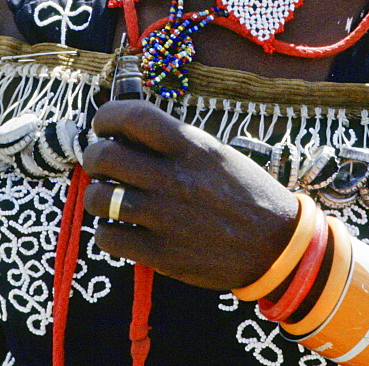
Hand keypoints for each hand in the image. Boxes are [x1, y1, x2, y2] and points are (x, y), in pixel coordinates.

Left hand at [83, 100, 297, 290]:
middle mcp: (174, 177)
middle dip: (93, 156)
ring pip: (98, 198)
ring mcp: (165, 217)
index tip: (103, 124)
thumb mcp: (215, 152)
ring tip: (108, 197)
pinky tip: (120, 228)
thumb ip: (174, 142)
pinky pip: (108, 238)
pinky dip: (106, 231)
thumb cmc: (243, 192)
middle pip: (104, 155)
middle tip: (101, 164)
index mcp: (191, 145)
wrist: (275, 244)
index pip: (132, 116)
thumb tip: (125, 134)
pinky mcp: (161, 253)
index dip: (107, 116)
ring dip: (97, 195)